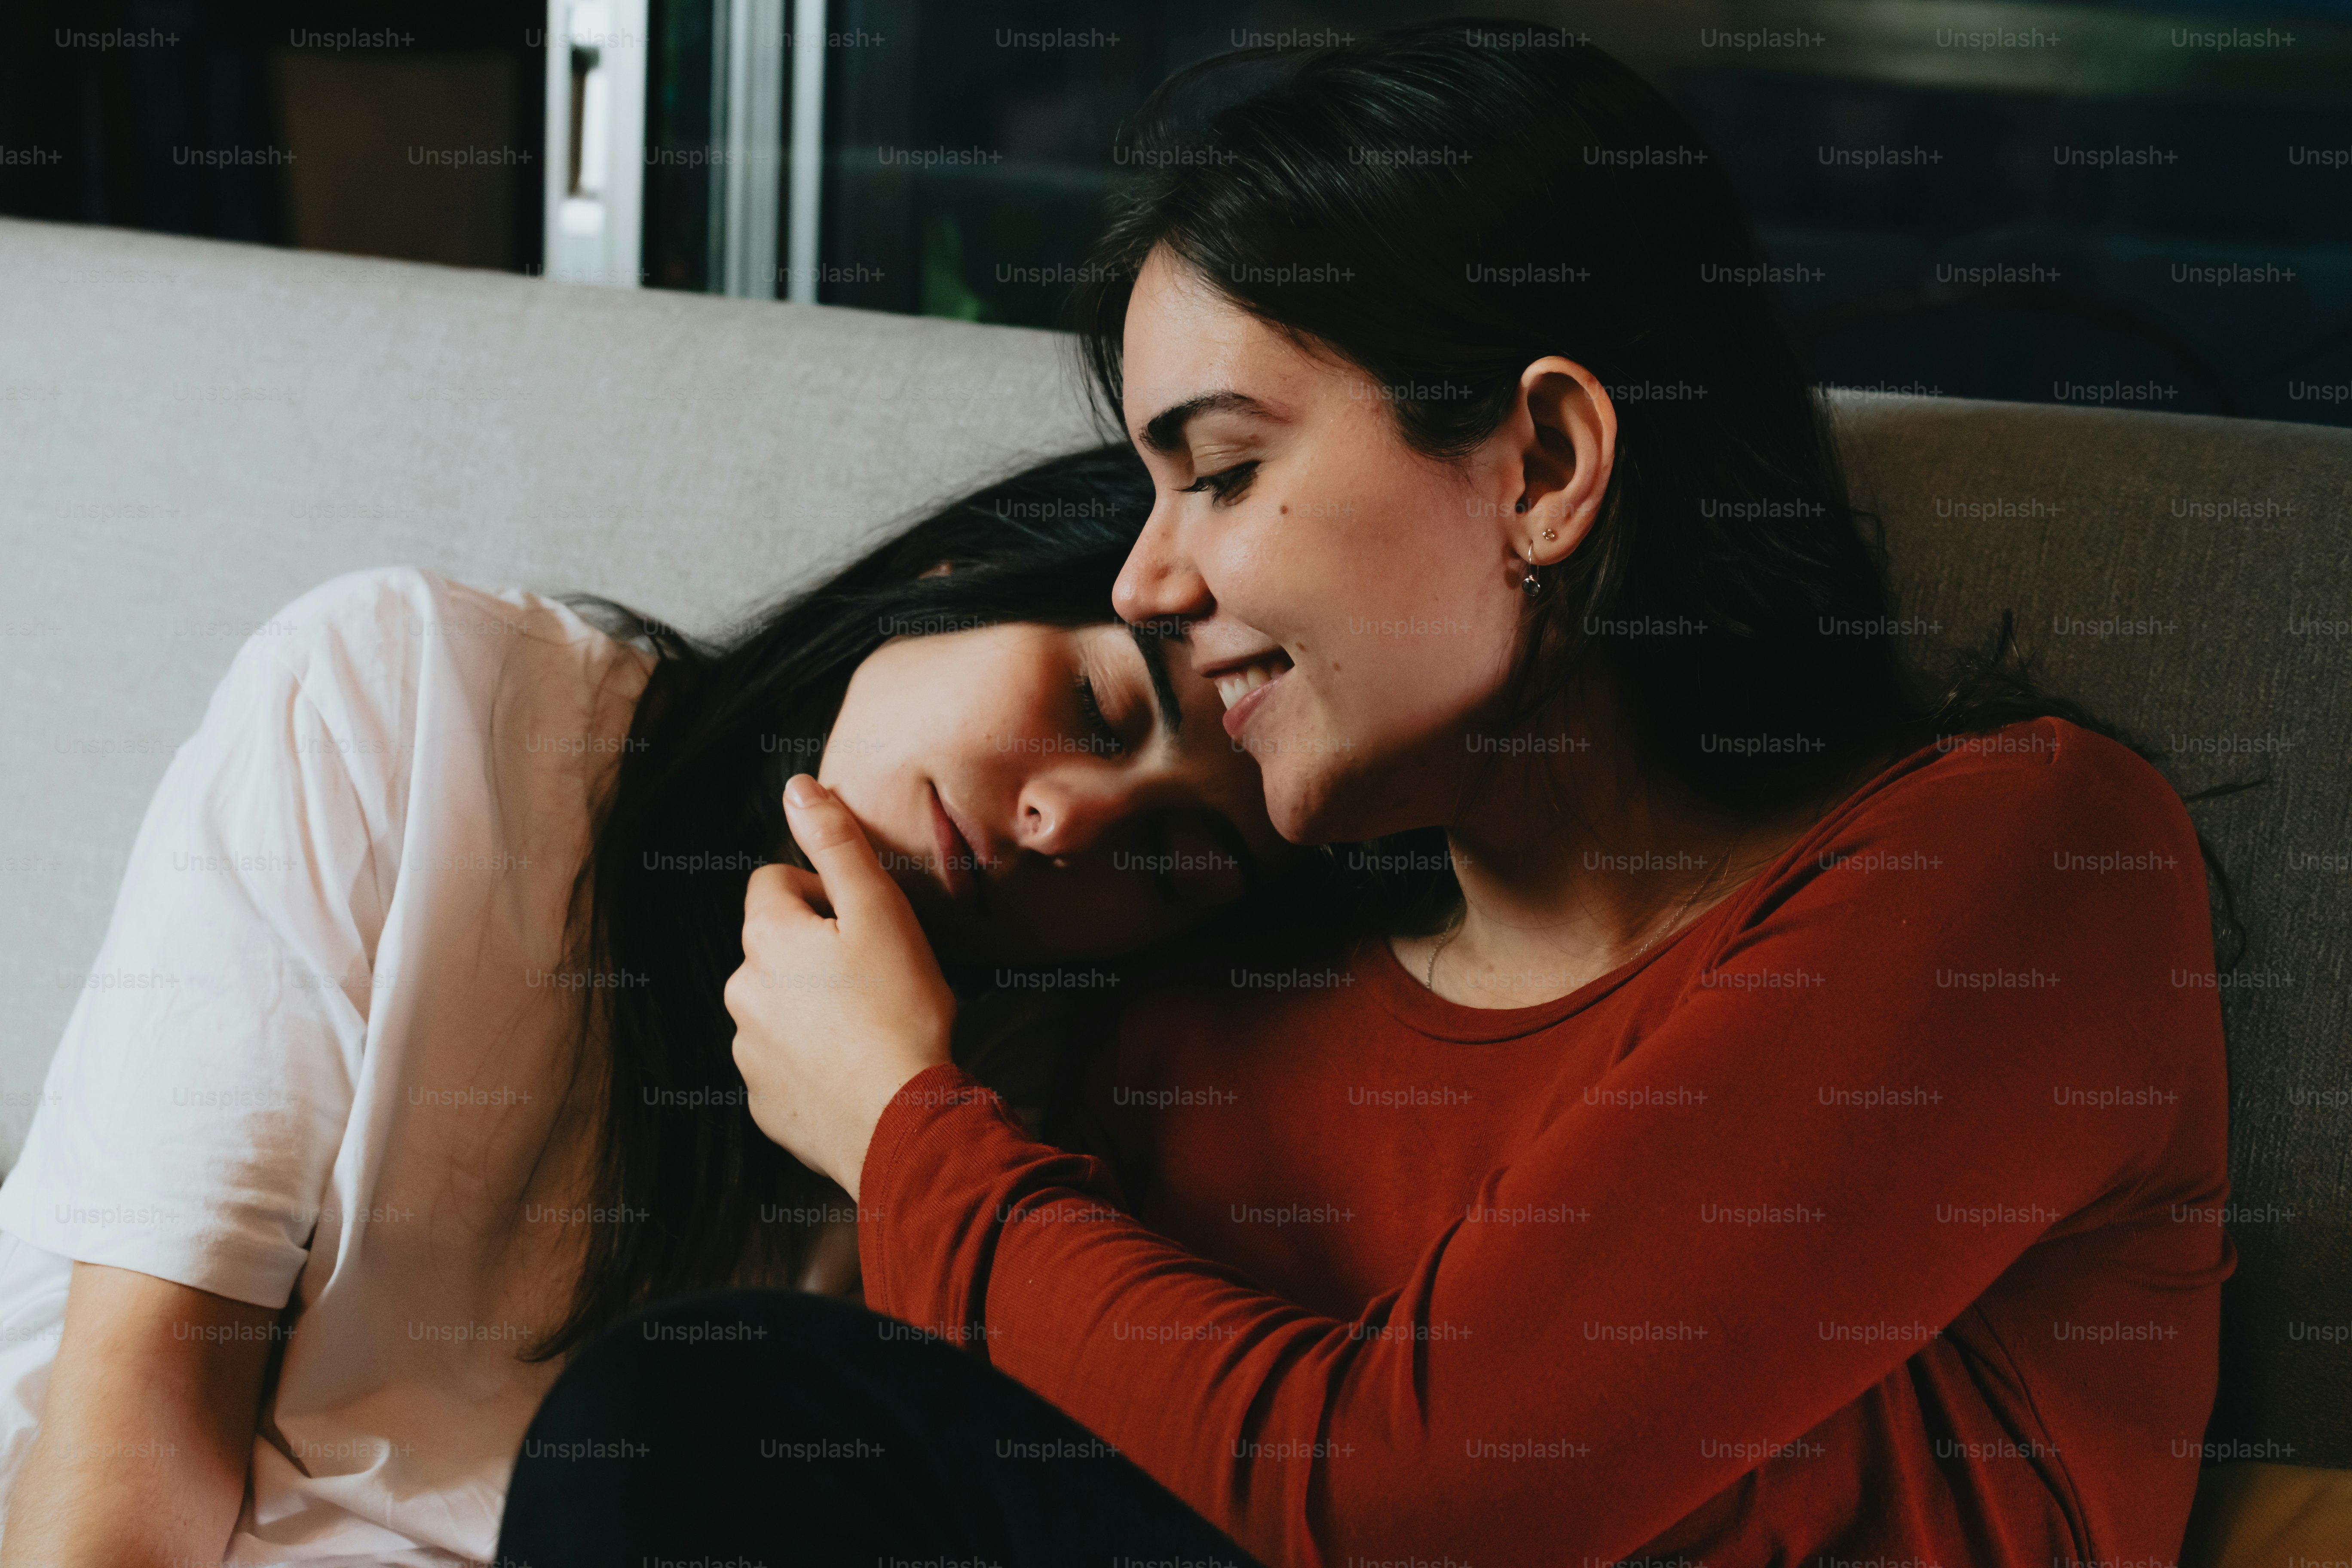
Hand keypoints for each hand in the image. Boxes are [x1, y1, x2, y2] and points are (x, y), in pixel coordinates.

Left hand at [726, 774, 955, 1197]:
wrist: (904, 1124)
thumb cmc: (901, 1011)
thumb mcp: (880, 911)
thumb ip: (837, 842)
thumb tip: (797, 787)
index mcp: (766, 940)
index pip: (773, 882)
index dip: (824, 892)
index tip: (866, 924)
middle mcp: (741, 993)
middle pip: (774, 946)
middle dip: (817, 951)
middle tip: (877, 975)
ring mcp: (748, 1054)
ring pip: (778, 1006)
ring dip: (813, 1006)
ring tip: (870, 1025)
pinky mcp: (765, 1103)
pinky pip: (784, 1064)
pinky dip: (813, 1060)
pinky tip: (857, 1068)